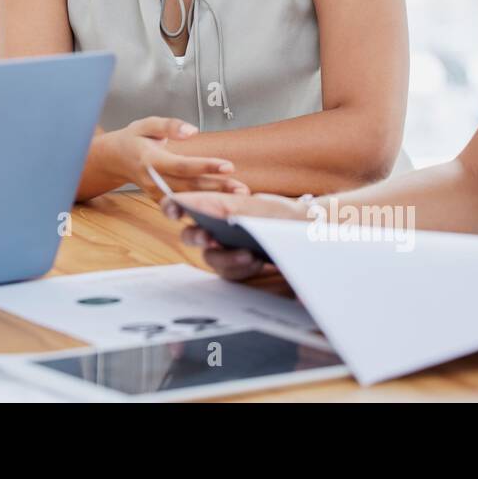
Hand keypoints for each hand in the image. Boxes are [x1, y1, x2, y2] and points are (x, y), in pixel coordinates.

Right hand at [91, 117, 245, 197]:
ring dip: (215, 197)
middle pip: (190, 186)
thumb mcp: (146, 124)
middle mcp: (154, 180)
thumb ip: (169, 125)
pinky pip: (184, 202)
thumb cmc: (133, 139)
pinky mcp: (161, 199)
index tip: (228, 166)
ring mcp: (157, 193)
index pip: (182, 165)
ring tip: (239, 196)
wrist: (114, 159)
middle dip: (218, 188)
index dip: (205, 166)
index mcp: (149, 160)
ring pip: (189, 197)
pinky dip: (204, 202)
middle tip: (242, 189)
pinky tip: (223, 201)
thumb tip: (191, 131)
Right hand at [163, 191, 308, 281]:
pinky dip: (241, 268)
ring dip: (226, 258)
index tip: (174, 210)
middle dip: (197, 237)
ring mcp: (223, 250)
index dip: (172, 206)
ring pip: (211, 259)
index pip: (182, 205)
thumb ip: (232, 207)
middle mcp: (213, 229)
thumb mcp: (258, 206)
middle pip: (191, 235)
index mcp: (212, 206)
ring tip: (248, 255)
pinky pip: (229, 274)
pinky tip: (257, 263)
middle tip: (209, 238)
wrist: (305, 233)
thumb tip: (213, 212)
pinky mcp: (236, 268)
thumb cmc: (278, 213)